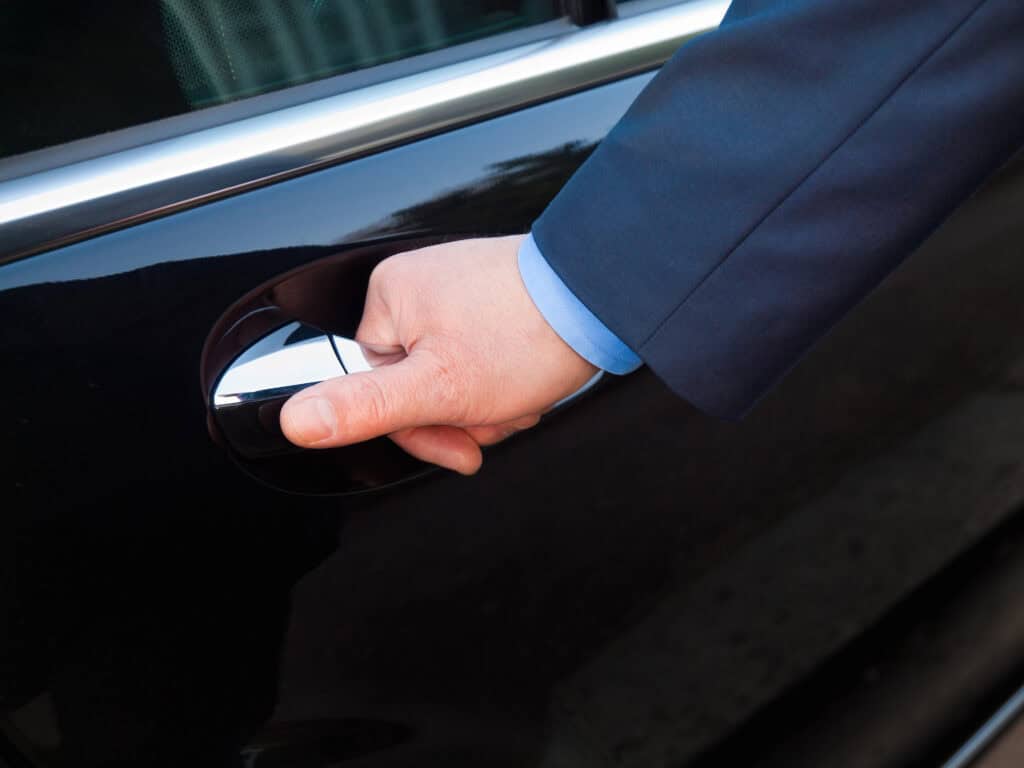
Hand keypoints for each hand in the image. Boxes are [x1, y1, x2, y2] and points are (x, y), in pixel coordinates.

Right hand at [279, 235, 597, 473]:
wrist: (602, 297)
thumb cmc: (526, 335)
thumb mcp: (436, 386)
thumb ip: (362, 408)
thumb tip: (295, 422)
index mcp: (390, 299)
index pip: (379, 388)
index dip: (423, 429)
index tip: (463, 442)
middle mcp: (419, 285)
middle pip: (420, 384)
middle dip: (464, 414)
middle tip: (501, 412)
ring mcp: (458, 290)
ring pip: (456, 376)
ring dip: (490, 402)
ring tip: (522, 392)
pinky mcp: (492, 298)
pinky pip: (483, 356)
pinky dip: (506, 378)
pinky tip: (530, 379)